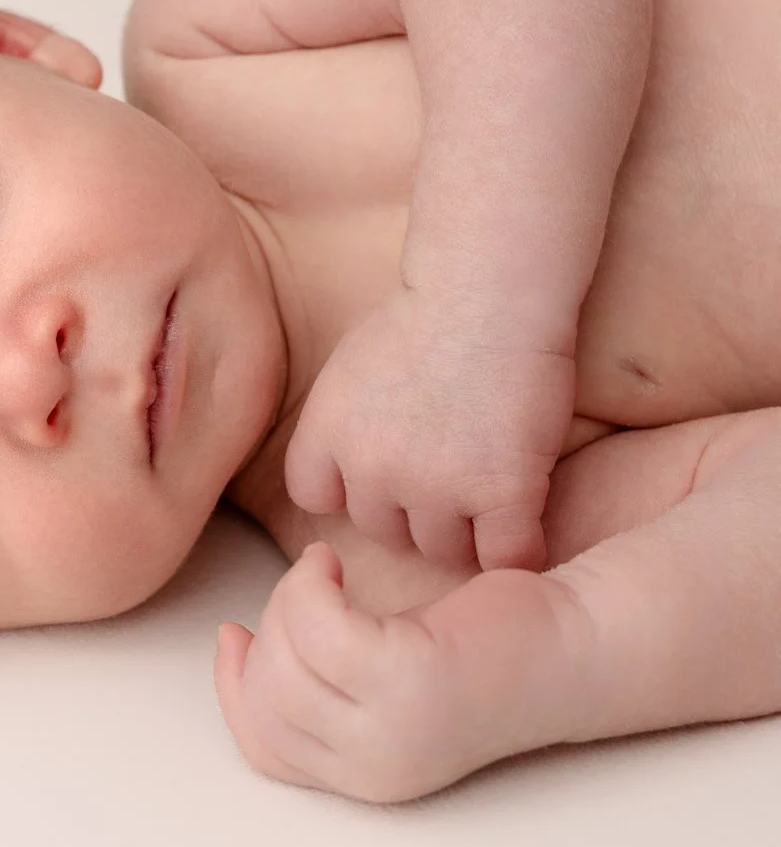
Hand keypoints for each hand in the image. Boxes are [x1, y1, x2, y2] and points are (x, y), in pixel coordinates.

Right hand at [213, 541, 572, 803]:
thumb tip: (244, 645)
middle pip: (269, 699)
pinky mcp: (410, 677)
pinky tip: (333, 562)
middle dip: (269, 631)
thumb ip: (325, 682)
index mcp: (367, 778)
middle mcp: (375, 768)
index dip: (237, 689)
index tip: (236, 635)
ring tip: (322, 569)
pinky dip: (309, 584)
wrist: (572, 640)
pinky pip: (316, 626)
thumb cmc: (482, 645)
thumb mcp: (386, 678)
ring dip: (288, 601)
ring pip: (285, 661)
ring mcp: (392, 730)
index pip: (264, 748)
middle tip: (305, 588)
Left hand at [282, 286, 575, 573]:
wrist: (491, 288)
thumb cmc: (429, 311)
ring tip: (493, 488)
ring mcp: (436, 487)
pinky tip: (528, 518)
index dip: (353, 488)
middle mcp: (371, 469)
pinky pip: (507, 557)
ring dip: (468, 531)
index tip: (385, 468)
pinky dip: (519, 550)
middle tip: (454, 472)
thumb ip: (342, 423)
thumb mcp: (350, 365)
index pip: (317, 498)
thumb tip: (352, 468)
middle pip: (386, 531)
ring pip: (444, 551)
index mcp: (327, 433)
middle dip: (415, 510)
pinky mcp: (501, 493)